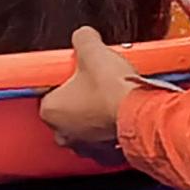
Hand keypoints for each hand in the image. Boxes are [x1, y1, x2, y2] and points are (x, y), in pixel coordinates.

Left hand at [38, 26, 144, 150]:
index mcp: (50, 110)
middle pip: (66, 108)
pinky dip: (110, 126)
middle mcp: (62, 133)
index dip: (63, 76)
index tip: (76, 71)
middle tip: (95, 80)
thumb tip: (83, 35)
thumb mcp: (92, 50)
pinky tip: (120, 111)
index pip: (47, 90)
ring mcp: (84, 146)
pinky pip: (103, 137)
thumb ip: (82, 38)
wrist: (142, 114)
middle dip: (79, 95)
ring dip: (95, 112)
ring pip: (85, 124)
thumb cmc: (113, 90)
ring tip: (110, 95)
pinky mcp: (105, 154)